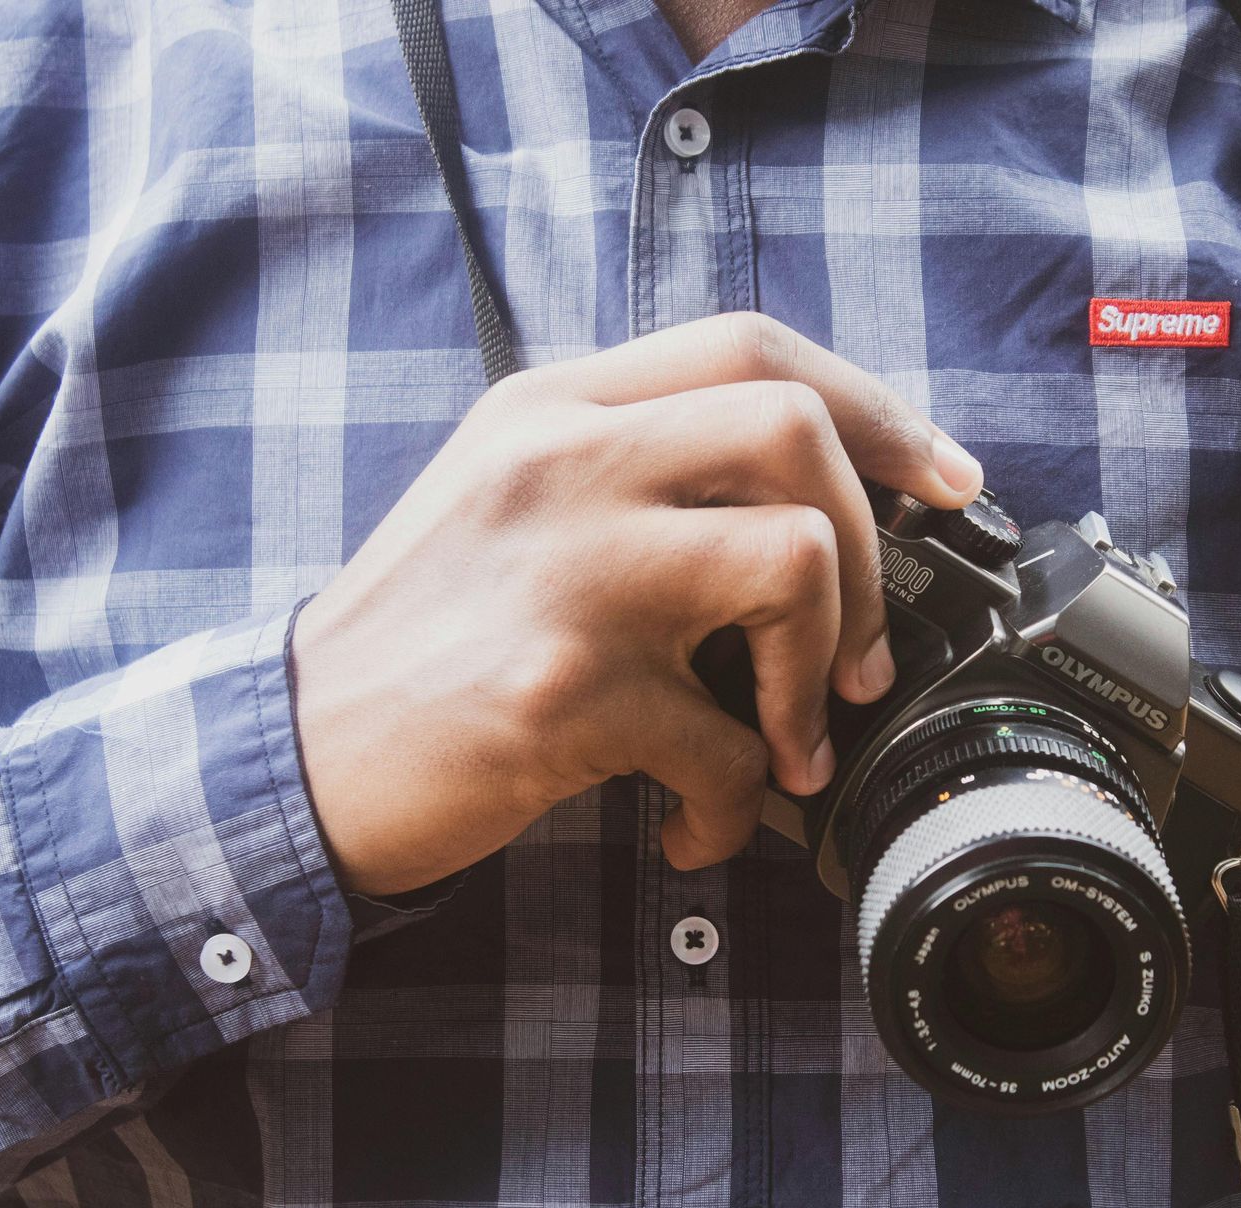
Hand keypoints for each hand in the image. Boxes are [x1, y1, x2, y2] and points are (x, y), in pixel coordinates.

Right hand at [290, 313, 982, 894]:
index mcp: (554, 408)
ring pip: (794, 562)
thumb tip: (809, 509)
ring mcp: (565, 571)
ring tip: (788, 743)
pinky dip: (740, 805)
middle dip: (872, 548)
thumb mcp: (507, 499)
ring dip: (822, 675)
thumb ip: (634, 471)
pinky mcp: (566, 691)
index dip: (876, 406)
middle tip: (865, 651)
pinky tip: (699, 827)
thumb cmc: (424, 637)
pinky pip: (729, 742)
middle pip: (794, 429)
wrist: (294, 755)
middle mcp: (561, 463)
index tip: (946, 477)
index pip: (751, 348)